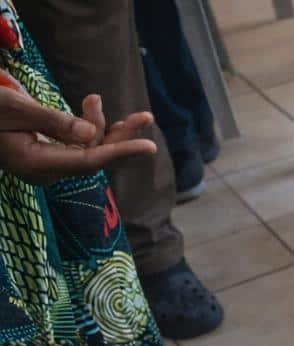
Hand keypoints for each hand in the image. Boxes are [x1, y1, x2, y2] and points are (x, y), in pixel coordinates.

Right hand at [0, 91, 156, 183]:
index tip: (149, 146)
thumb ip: (53, 122)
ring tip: (94, 98)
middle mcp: (46, 170)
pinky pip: (78, 143)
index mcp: (36, 164)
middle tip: (145, 116)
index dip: (121, 152)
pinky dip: (86, 124)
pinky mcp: (49, 155)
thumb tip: (91, 135)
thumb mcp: (15, 109)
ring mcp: (48, 164)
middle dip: (120, 136)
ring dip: (99, 123)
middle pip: (95, 156)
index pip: (89, 161)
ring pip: (87, 148)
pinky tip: (90, 104)